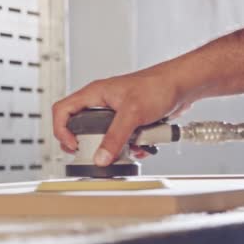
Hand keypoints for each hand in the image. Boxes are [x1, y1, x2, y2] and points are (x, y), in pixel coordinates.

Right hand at [52, 68, 192, 165]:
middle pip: (81, 129)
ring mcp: (115, 114)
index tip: (72, 145)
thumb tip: (100, 157)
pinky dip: (131, 147)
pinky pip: (122, 140)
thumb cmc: (157, 86)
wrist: (183, 85)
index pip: (62, 111)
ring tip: (129, 147)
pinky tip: (142, 145)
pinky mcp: (129, 122)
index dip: (61, 130)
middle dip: (92, 145)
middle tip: (98, 154)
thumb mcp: (132, 113)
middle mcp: (101, 103)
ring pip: (104, 138)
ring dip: (117, 147)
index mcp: (94, 94)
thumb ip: (114, 137)